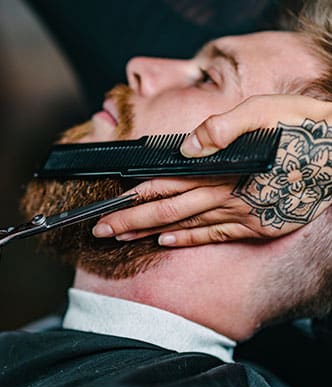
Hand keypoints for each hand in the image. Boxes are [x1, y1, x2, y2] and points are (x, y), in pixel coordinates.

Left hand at [93, 95, 331, 245]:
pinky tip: (167, 243)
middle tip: (101, 232)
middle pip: (167, 211)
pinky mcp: (254, 226)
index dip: (134, 198)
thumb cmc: (302, 128)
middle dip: (130, 221)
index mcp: (222, 167)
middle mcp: (225, 195)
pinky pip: (214, 237)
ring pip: (185, 226)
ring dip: (150, 232)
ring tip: (123, 239)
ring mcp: (240, 215)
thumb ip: (222, 128)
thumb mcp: (266, 111)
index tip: (107, 209)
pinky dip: (188, 240)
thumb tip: (187, 146)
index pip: (166, 185)